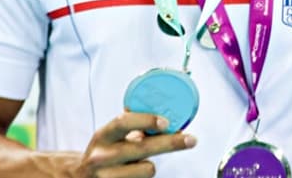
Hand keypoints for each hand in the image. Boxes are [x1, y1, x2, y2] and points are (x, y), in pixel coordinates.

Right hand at [73, 112, 195, 176]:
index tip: (166, 122)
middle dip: (170, 143)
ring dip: (150, 165)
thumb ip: (133, 127)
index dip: (147, 120)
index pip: (123, 123)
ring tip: (139, 163)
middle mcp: (101, 157)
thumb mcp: (111, 137)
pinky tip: (134, 174)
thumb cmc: (103, 153)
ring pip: (147, 169)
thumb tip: (167, 120)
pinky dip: (143, 177)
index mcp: (103, 136)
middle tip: (190, 139)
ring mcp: (106, 177)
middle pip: (142, 148)